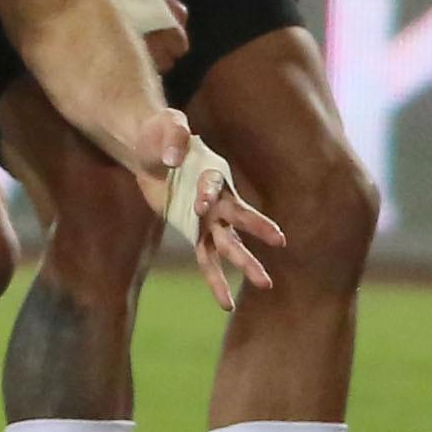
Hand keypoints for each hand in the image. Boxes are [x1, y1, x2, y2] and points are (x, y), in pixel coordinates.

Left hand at [128, 112, 283, 310]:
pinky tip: (226, 305)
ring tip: (266, 284)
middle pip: (238, 216)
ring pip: (230, 245)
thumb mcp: (165, 126)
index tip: (201, 202)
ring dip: (246, 263)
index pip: (215, 185)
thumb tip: (174, 160)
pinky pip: (207, 260)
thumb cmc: (161, 134)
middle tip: (280, 240)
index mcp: (212, 172)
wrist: (151, 150)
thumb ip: (173, 136)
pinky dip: (215, 282)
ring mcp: (209, 219)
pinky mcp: (195, 232)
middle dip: (257, 228)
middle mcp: (217, 199)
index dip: (210, 193)